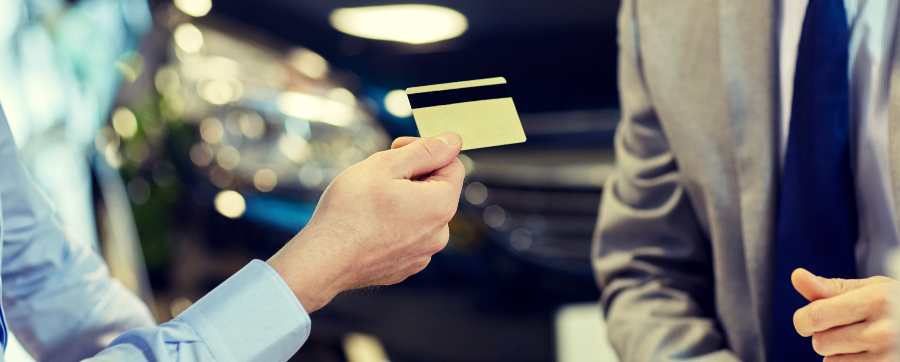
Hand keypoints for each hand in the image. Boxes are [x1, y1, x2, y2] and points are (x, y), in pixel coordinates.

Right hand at [267, 133, 464, 311]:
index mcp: (441, 205)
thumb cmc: (350, 211)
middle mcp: (440, 234)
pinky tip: (367, 224)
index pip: (452, 164)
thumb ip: (425, 150)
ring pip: (420, 214)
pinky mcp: (405, 267)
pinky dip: (393, 225)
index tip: (395, 149)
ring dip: (401, 200)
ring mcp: (422, 254)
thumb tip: (453, 141)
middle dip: (412, 176)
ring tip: (369, 202)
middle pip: (436, 190)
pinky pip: (407, 236)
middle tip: (377, 175)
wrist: (323, 260)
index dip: (424, 150)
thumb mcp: (386, 166)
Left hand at [792, 268, 899, 360]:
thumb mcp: (870, 290)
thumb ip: (830, 288)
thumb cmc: (895, 306)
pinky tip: (867, 356)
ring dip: (837, 354)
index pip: (815, 316)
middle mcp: (885, 331)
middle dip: (824, 336)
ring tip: (862, 342)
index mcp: (877, 300)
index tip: (809, 319)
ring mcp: (888, 357)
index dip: (804, 320)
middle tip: (848, 328)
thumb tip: (796, 276)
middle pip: (820, 343)